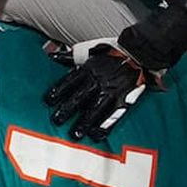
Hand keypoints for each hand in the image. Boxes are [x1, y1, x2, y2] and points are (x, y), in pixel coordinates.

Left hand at [43, 40, 158, 141]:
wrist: (137, 53)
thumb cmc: (112, 53)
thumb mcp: (89, 51)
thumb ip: (70, 56)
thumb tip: (52, 55)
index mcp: (88, 69)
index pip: (69, 81)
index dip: (59, 91)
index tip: (49, 100)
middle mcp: (98, 80)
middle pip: (80, 97)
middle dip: (67, 110)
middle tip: (57, 120)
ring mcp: (110, 91)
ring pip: (95, 109)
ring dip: (85, 122)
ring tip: (76, 134)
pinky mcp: (123, 99)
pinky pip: (112, 115)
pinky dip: (104, 126)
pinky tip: (97, 135)